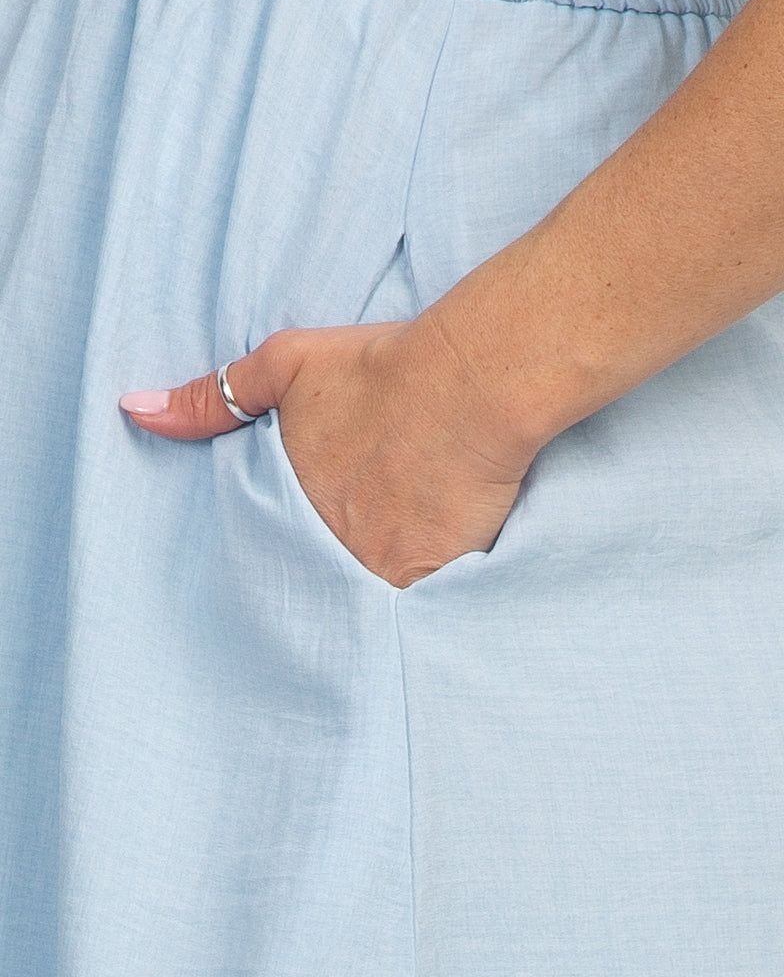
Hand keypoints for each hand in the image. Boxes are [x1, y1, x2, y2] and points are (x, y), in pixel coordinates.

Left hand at [119, 318, 534, 587]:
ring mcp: (374, 566)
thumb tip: (133, 411)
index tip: (291, 550)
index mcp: (287, 499)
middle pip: (309, 580)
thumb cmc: (382, 369)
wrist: (469, 385)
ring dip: (360, 597)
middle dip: (314, 583)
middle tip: (329, 579)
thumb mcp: (284, 366)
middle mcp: (323, 543)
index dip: (278, 549)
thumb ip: (212, 398)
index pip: (264, 546)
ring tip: (370, 597)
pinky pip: (411, 611)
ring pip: (356, 601)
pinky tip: (414, 604)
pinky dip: (411, 606)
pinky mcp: (427, 578)